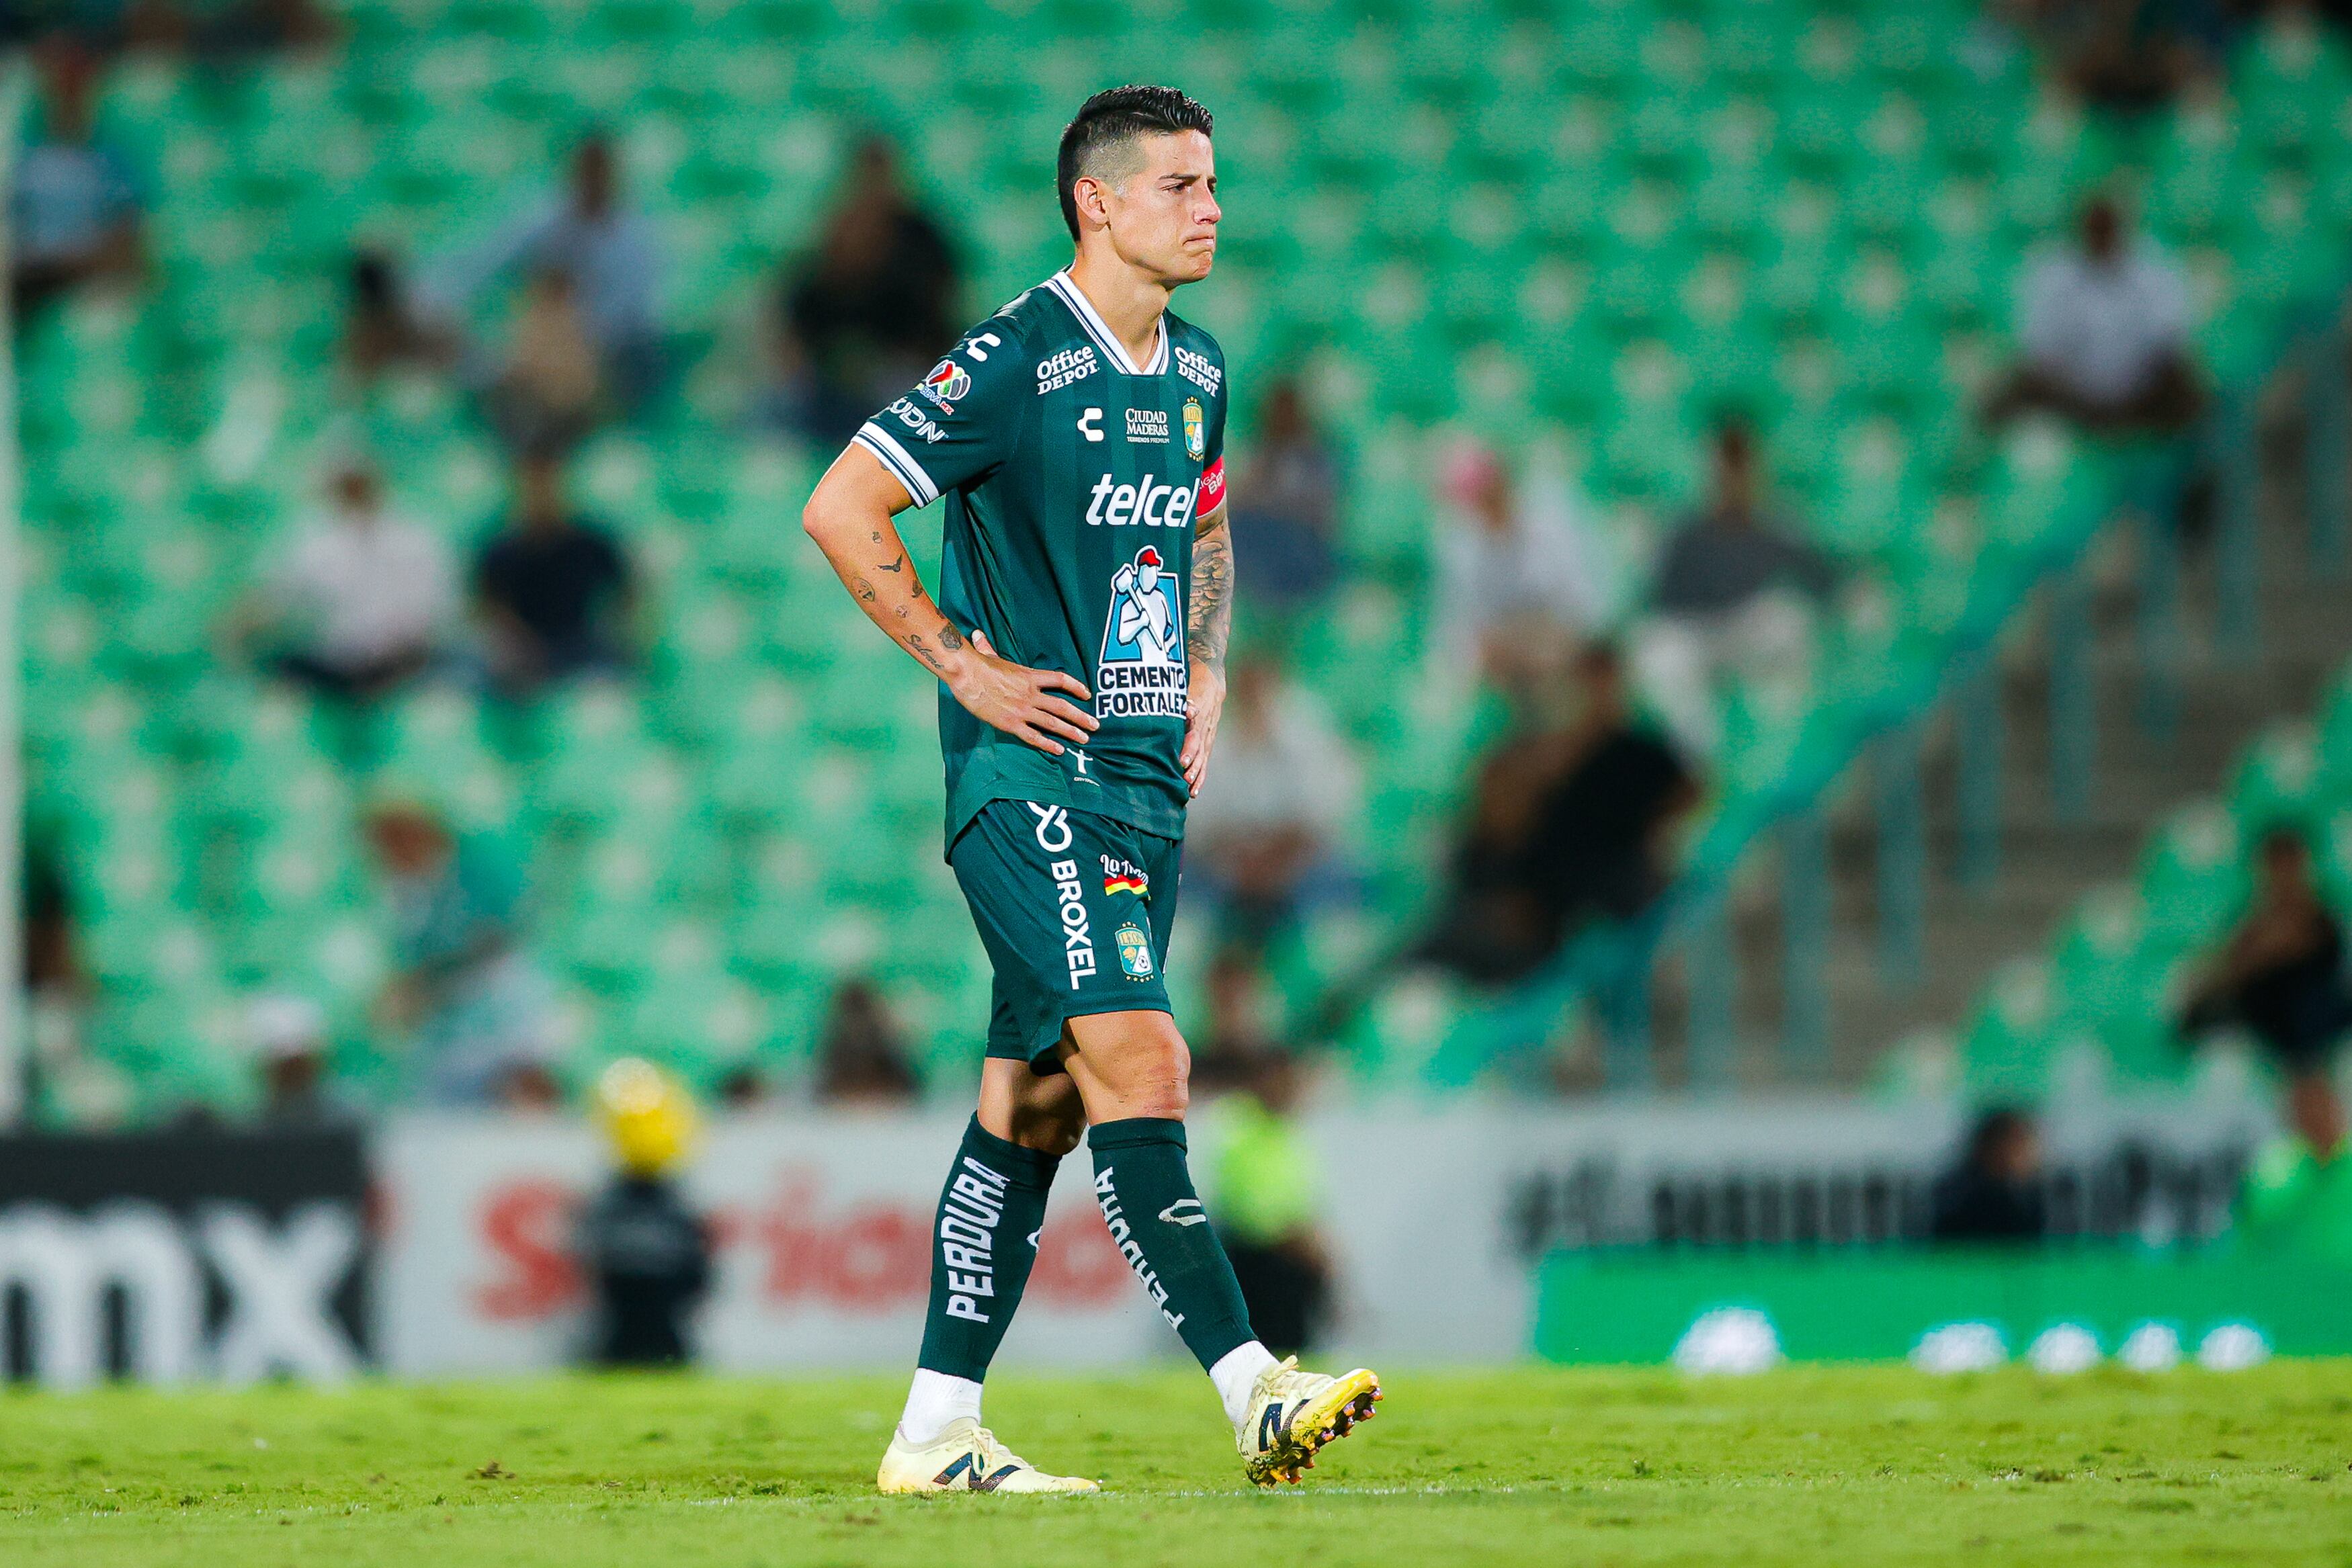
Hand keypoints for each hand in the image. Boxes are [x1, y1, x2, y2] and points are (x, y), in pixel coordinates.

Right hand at [949, 630, 1098, 755]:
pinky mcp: (1010, 723)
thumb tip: (978, 635)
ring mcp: (1022, 709)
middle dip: (1081, 717)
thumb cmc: (977, 664)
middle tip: (1095, 725)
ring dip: (1070, 731)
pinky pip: (1033, 736)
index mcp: (1029, 676)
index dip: (1076, 686)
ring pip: (1052, 722)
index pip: (1060, 680)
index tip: (1088, 694)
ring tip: (1084, 739)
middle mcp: (1031, 693)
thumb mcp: (988, 655)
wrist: (967, 675)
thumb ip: (988, 647)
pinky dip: (1047, 744)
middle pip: (1062, 706)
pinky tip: (1059, 750)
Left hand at [1180, 662, 1224, 796]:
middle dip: (1192, 766)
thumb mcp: (1185, 684)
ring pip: (1204, 758)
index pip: (1195, 734)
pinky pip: (1205, 761)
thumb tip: (1188, 709)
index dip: (1189, 749)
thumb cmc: (1190, 681)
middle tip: (1184, 778)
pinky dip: (1200, 776)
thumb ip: (1183, 698)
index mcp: (1199, 714)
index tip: (1182, 761)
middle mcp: (1205, 727)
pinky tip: (1194, 790)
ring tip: (1190, 789)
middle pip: (1200, 750)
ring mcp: (1208, 735)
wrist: (1211, 678)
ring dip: (1197, 774)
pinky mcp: (1208, 741)